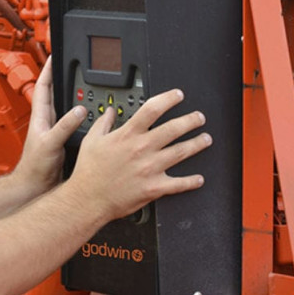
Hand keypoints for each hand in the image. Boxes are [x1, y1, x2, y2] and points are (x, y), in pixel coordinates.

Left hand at [12, 57, 85, 192]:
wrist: (36, 187)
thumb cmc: (35, 168)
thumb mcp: (50, 144)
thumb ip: (64, 127)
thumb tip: (79, 110)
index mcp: (40, 117)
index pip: (42, 87)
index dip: (48, 70)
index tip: (54, 55)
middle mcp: (48, 121)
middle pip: (57, 93)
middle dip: (65, 78)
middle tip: (75, 65)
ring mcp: (56, 130)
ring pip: (68, 107)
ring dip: (77, 96)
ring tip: (88, 84)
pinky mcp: (65, 140)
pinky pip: (77, 122)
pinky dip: (85, 115)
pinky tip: (94, 114)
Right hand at [67, 89, 210, 224]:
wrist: (87, 199)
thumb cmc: (88, 172)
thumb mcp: (91, 141)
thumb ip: (103, 123)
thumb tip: (110, 113)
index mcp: (127, 135)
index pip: (152, 109)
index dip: (168, 99)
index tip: (177, 96)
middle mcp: (142, 149)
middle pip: (174, 128)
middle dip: (191, 120)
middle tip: (199, 117)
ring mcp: (150, 168)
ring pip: (181, 152)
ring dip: (197, 144)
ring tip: (206, 139)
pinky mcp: (154, 187)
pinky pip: (179, 184)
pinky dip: (191, 181)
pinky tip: (199, 178)